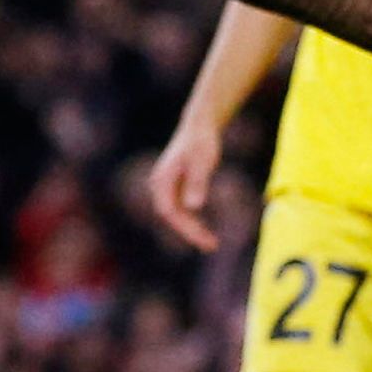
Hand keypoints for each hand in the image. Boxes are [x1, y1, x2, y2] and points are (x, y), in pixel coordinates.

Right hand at [147, 123, 224, 251]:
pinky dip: (192, 221)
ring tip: (210, 242)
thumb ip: (197, 183)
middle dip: (190, 232)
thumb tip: (193, 207)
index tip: (203, 239)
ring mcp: (166, 187)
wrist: (199, 126)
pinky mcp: (174, 188)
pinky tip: (204, 230)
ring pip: (175, 215)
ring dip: (191, 229)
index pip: (169, 212)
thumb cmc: (202, 142)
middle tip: (211, 245)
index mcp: (162, 180)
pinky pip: (180, 210)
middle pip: (171, 216)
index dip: (186, 228)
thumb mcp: (203, 161)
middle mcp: (160, 186)